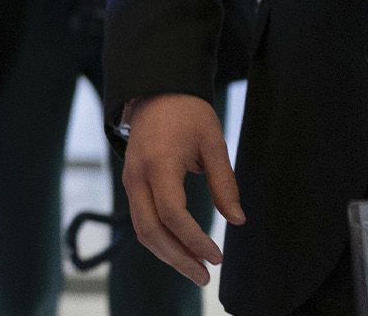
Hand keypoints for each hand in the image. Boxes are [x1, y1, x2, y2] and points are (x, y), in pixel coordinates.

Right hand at [121, 92, 244, 285]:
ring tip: (195, 270)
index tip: (217, 257)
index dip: (194, 240)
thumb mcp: (213, 143)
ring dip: (167, 254)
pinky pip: (141, 219)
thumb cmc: (187, 113)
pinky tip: (180, 249)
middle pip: (151, 229)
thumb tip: (237, 220)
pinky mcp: (132, 183)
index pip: (173, 214)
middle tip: (205, 276)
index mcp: (159, 164)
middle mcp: (137, 176)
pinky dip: (159, 239)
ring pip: (142, 229)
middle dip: (178, 258)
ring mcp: (130, 180)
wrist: (155, 91)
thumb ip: (224, 183)